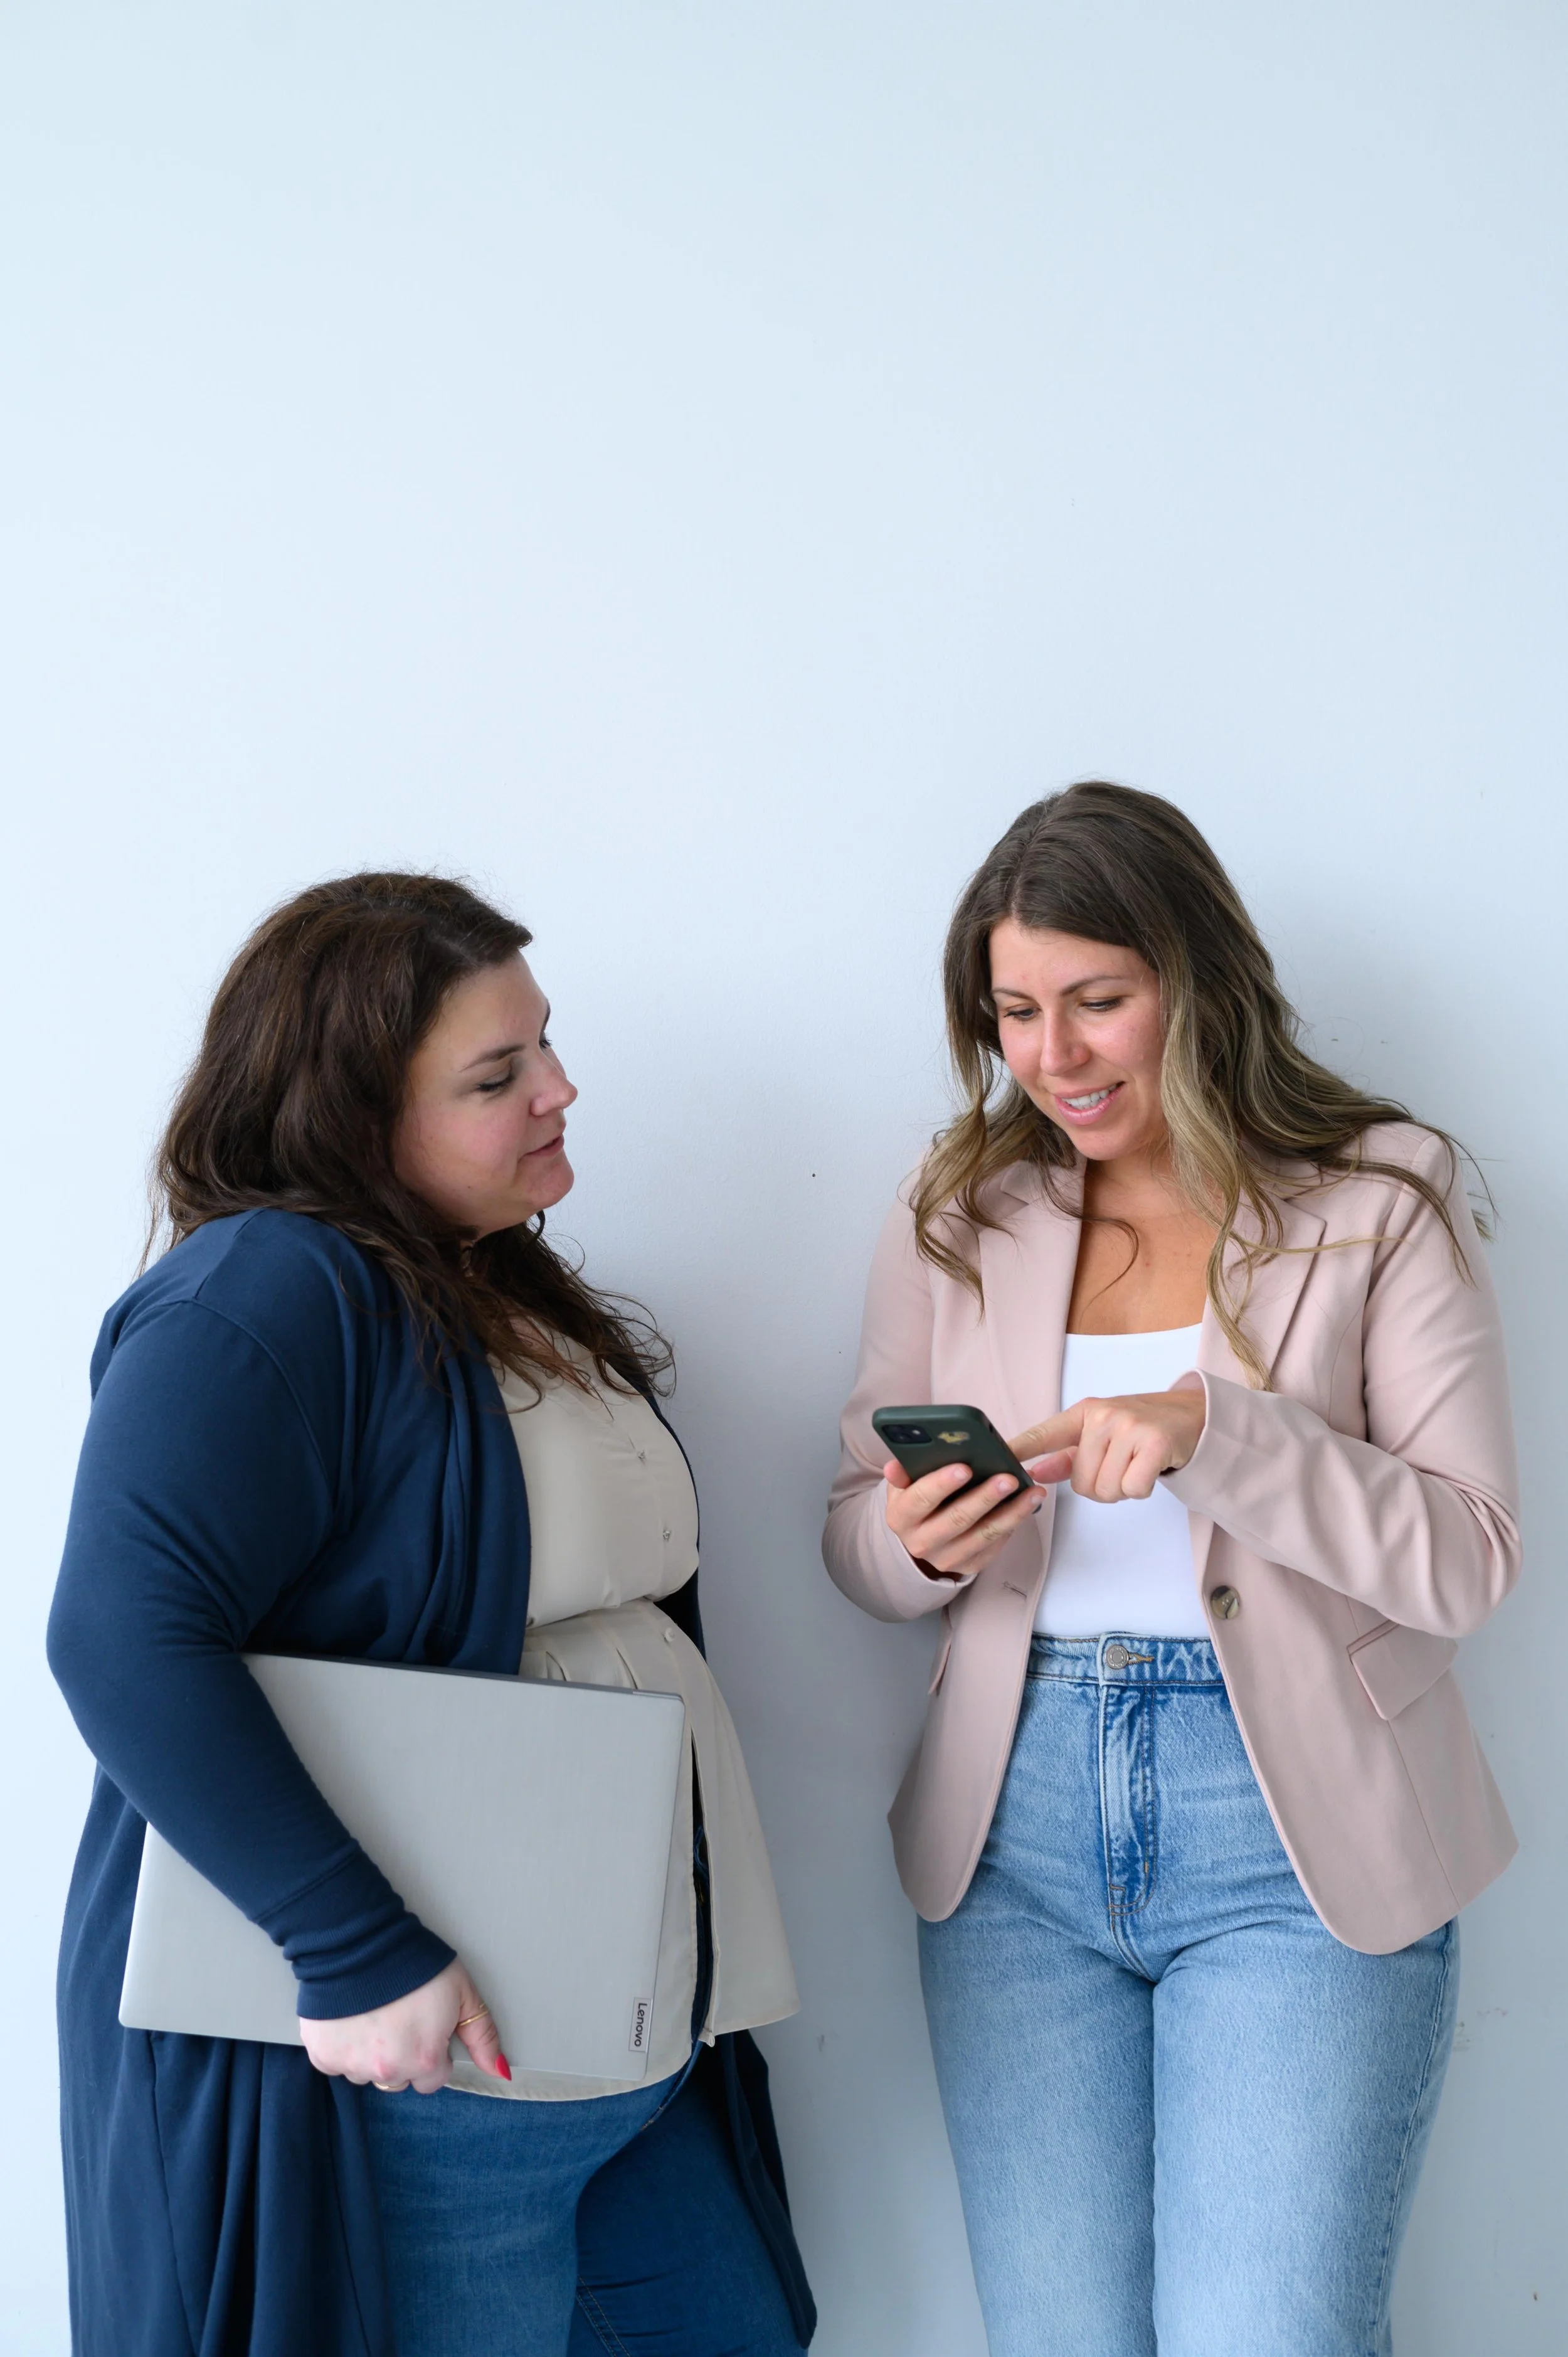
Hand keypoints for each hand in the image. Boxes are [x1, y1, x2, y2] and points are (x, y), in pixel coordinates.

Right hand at [299, 1958, 510, 2093]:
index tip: (425, 2028)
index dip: (432, 2052)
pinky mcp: (322, 2055)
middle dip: (402, 2056)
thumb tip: (499, 2071)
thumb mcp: (462, 1993)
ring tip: (374, 2015)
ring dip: (371, 2053)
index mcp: (424, 2060)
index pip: (433, 2078)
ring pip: (367, 2072)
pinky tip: (350, 2020)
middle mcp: (388, 2070)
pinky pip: (336, 2064)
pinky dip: (342, 2046)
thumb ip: (482, 2036)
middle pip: (400, 2078)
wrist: (360, 1941)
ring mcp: (352, 2065)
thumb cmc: (414, 1963)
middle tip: (399, 2019)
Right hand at [883, 1453, 1047, 1579]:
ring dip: (1012, 1512)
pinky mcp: (968, 1566)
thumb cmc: (916, 1500)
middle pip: (957, 1519)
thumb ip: (903, 1473)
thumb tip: (894, 1465)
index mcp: (901, 1517)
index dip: (941, 1483)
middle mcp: (921, 1543)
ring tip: (1033, 1492)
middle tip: (1009, 1478)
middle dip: (985, 1497)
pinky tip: (1028, 1507)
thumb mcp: (904, 1485)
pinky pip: (994, 1546)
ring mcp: (946, 1559)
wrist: (921, 1537)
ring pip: (983, 1535)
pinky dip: (1013, 1525)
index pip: (920, 1499)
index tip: (965, 1467)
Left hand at [1011, 1384, 1206, 1503]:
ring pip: (1106, 1489)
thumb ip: (1068, 1455)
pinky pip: (1132, 1489)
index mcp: (1085, 1413)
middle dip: (1102, 1486)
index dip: (1019, 1450)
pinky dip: (1142, 1489)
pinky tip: (1151, 1468)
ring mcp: (1128, 1427)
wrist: (1193, 1416)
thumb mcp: (1102, 1434)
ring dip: (1123, 1489)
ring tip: (1137, 1465)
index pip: (1044, 1434)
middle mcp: (1104, 1416)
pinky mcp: (1154, 1443)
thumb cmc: (1143, 1428)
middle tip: (1123, 1466)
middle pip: (1082, 1484)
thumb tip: (1038, 1472)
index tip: (997, 1461)